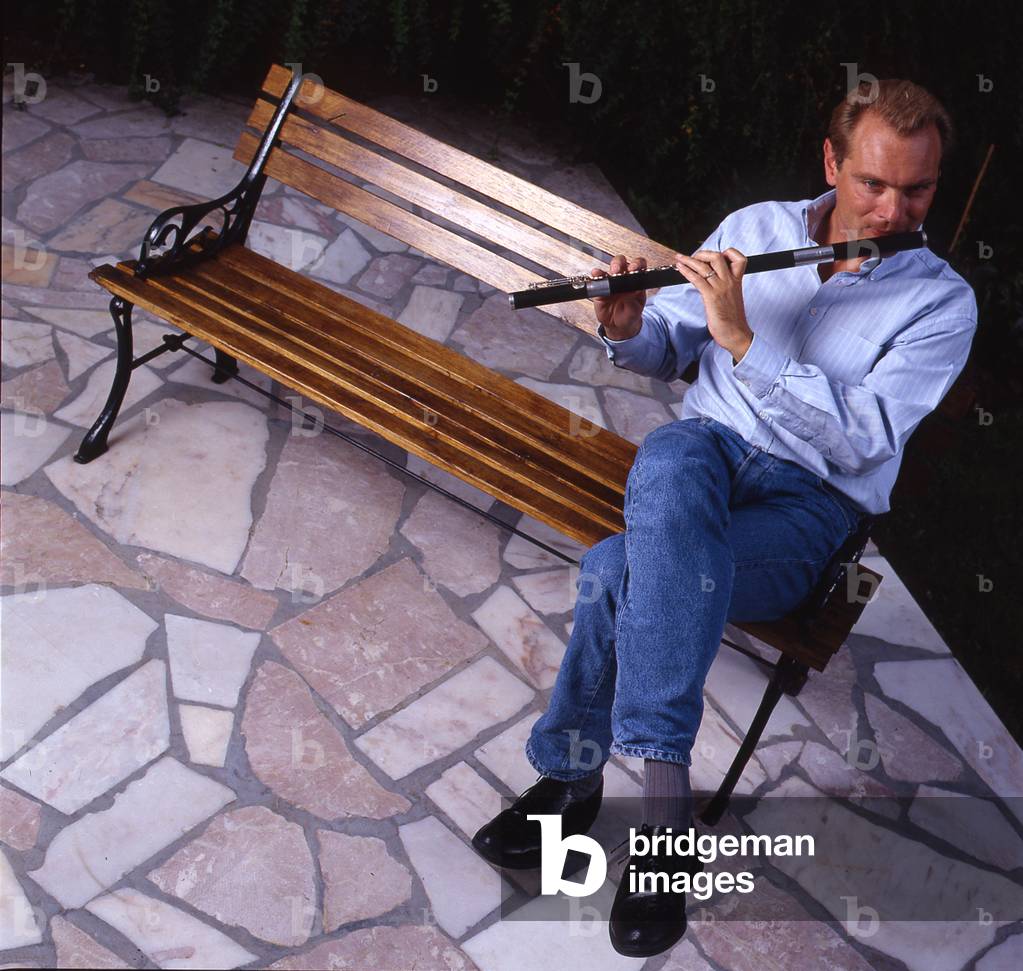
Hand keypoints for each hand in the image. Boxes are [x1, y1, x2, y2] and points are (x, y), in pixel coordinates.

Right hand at [590, 254, 645, 340]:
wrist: (618, 325)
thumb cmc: (629, 314)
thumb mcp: (634, 310)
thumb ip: (633, 301)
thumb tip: (632, 291)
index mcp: (636, 280)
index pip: (638, 266)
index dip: (637, 264)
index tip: (634, 269)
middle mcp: (623, 277)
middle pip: (622, 262)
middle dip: (620, 263)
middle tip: (618, 270)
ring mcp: (611, 281)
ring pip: (610, 267)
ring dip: (609, 267)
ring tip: (609, 273)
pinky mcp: (600, 288)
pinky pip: (597, 279)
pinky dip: (596, 275)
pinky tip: (596, 275)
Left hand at [674, 247, 753, 362]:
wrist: (736, 335)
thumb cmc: (733, 321)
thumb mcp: (732, 299)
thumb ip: (725, 288)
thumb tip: (712, 283)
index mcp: (737, 282)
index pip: (738, 258)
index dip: (727, 253)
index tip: (715, 256)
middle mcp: (729, 282)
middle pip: (718, 256)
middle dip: (703, 253)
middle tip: (694, 257)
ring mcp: (720, 288)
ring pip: (704, 266)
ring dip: (689, 260)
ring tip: (680, 258)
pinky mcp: (711, 297)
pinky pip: (697, 279)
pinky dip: (686, 271)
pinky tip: (680, 268)